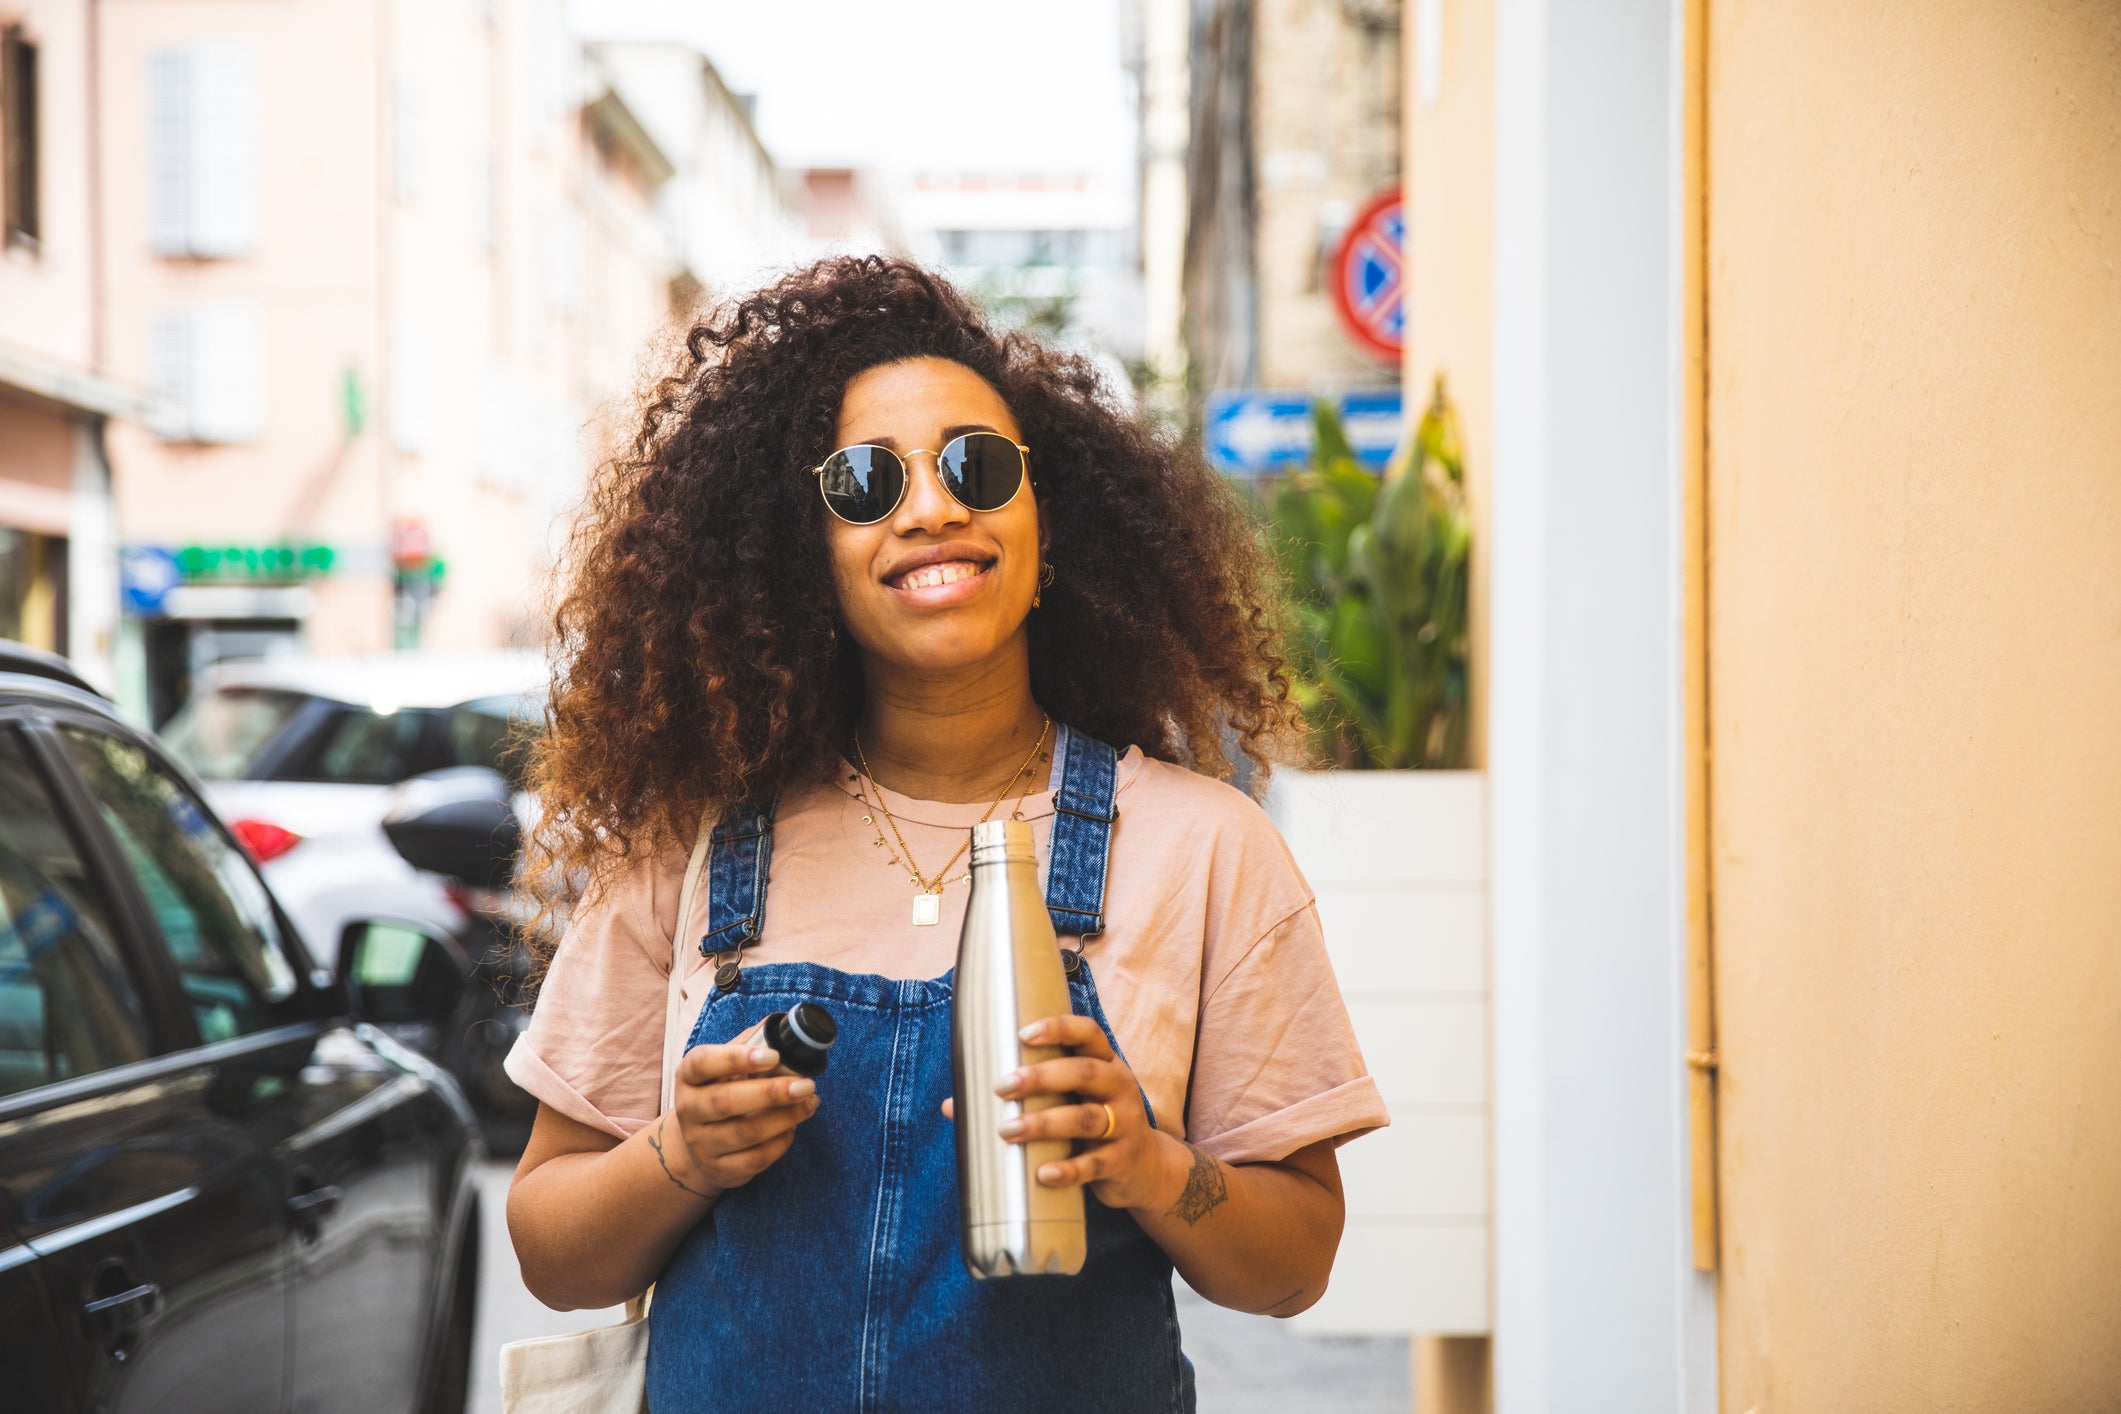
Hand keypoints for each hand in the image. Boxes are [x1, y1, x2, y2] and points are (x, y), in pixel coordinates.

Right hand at [655, 1041, 819, 1198]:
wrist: (699, 1144)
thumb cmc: (722, 1091)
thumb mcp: (727, 1066)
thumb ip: (752, 1044)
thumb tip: (788, 1026)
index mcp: (689, 1076)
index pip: (704, 1064)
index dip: (737, 1058)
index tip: (773, 1056)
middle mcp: (688, 1110)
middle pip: (725, 1101)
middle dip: (770, 1093)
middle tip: (806, 1084)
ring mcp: (701, 1144)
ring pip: (745, 1132)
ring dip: (785, 1117)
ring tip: (810, 1103)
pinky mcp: (720, 1169)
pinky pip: (755, 1159)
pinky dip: (780, 1142)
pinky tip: (793, 1127)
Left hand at [994, 1013, 1166, 1210]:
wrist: (1145, 1169)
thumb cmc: (1092, 1126)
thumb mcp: (1070, 1102)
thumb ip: (1023, 1097)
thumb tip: (951, 1106)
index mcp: (1106, 1063)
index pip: (1088, 1033)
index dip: (1058, 1028)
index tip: (1023, 1034)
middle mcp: (1120, 1086)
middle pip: (1085, 1073)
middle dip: (1042, 1077)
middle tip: (1002, 1086)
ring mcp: (1126, 1124)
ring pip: (1086, 1118)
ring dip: (1045, 1123)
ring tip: (1008, 1131)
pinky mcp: (1123, 1160)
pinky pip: (1095, 1164)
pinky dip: (1068, 1170)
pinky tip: (1042, 1174)